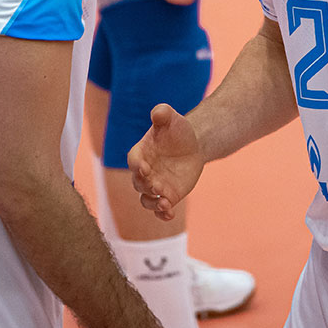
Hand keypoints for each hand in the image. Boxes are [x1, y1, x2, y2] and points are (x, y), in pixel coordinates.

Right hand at [127, 103, 204, 220]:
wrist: (192, 145)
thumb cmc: (177, 130)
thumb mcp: (171, 118)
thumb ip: (162, 114)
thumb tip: (158, 113)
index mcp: (141, 153)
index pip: (134, 161)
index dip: (137, 165)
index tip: (145, 167)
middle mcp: (145, 172)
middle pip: (138, 183)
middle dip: (146, 186)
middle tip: (157, 186)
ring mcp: (155, 185)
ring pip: (146, 200)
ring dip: (153, 203)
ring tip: (165, 204)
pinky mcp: (167, 196)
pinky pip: (160, 209)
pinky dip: (162, 214)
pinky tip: (169, 213)